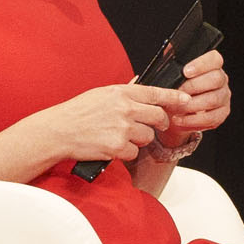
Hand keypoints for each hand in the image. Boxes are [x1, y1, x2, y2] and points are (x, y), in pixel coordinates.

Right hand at [46, 82, 190, 164]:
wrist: (57, 131)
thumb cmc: (77, 113)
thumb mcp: (101, 94)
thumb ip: (124, 94)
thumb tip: (143, 90)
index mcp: (120, 92)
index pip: (155, 93)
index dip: (174, 97)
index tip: (186, 100)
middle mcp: (124, 109)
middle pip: (159, 117)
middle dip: (160, 123)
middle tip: (154, 126)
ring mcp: (122, 128)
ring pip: (148, 136)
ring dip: (139, 139)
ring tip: (119, 136)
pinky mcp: (118, 146)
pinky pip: (134, 152)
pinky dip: (125, 152)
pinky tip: (111, 146)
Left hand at [158, 49, 231, 153]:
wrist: (175, 113)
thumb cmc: (174, 91)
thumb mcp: (171, 75)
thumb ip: (171, 63)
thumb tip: (166, 53)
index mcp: (211, 66)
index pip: (214, 59)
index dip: (201, 64)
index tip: (185, 72)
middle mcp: (221, 80)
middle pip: (216, 79)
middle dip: (194, 86)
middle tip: (178, 92)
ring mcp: (223, 97)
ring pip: (214, 99)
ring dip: (192, 105)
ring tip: (176, 108)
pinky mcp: (221, 114)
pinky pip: (211, 118)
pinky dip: (193, 120)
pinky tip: (180, 119)